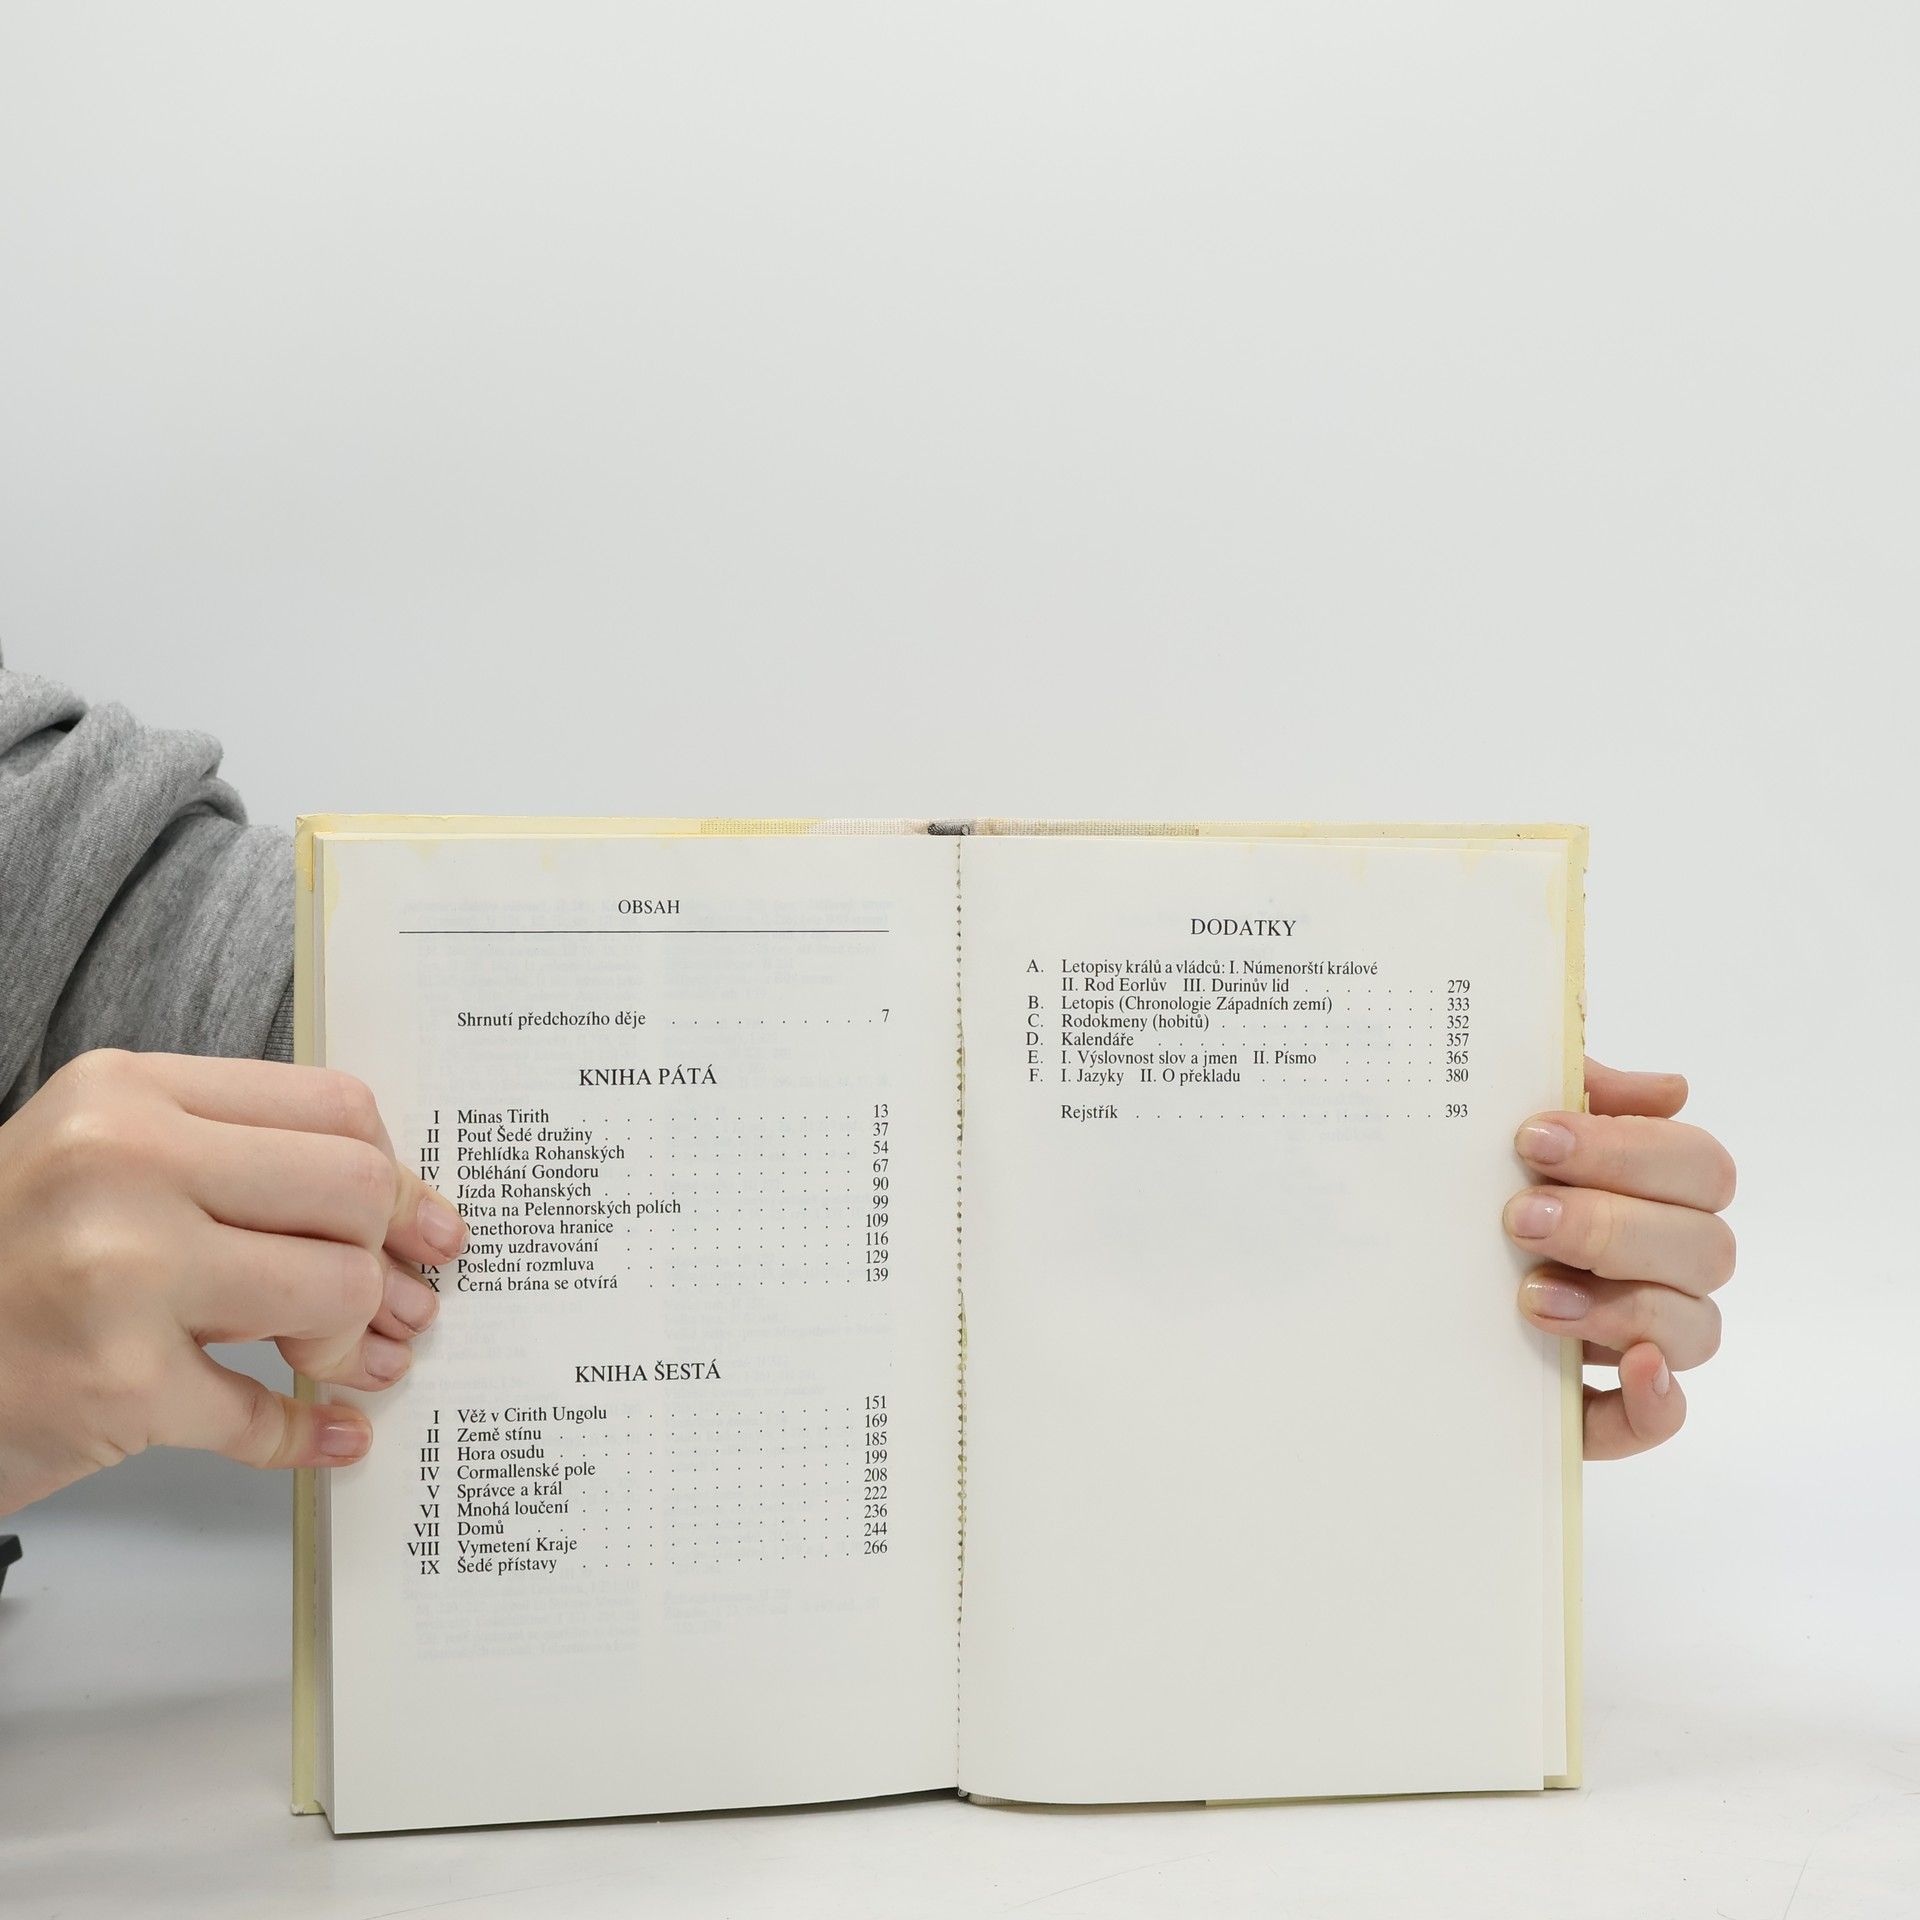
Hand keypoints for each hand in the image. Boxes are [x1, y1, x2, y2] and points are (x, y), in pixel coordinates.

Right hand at [0, 1048, 465, 1513]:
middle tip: (403, 1300)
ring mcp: (119, 1273)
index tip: (422, 1222)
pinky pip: (263, 1412)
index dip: (397, 1173)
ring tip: (356, 1364)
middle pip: (352, 1191)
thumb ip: (229, 1158)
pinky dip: (307, 1433)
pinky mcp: (117, 1383)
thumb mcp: (98, 1159)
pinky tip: (328, 1434)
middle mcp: (123, 1166)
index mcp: (130, 1094)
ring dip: (358, 1342)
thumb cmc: (3, 1256)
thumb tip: (393, 1211)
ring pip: (332, 1290)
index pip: (332, 1108)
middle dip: (394, 1256)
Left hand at [1505, 1056, 1734, 1459]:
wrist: (1386, 1277)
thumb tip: (1670, 1088)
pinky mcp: (1601, 1407)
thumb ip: (1574, 1084)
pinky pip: (1659, 1419)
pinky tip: (1629, 1370)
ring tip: (1530, 1296)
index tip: (1534, 1139)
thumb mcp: (1502, 1123)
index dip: (1630, 1150)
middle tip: (1520, 1218)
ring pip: (1695, 1329)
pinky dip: (1655, 1401)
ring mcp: (1640, 1338)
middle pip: (1704, 1247)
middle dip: (1612, 1227)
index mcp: (1652, 1189)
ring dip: (1621, 1309)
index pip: (1698, 1165)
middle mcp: (1662, 1264)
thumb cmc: (1465, 1183)